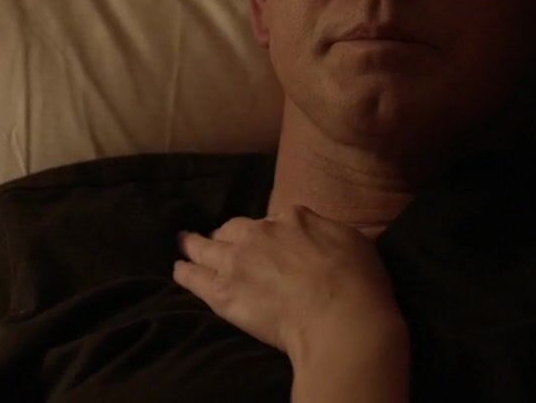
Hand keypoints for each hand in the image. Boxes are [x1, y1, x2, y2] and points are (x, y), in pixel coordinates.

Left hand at [172, 206, 403, 362]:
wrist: (340, 318)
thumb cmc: (357, 281)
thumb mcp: (353, 240)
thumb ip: (327, 231)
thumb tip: (319, 233)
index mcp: (293, 217)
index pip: (273, 219)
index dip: (271, 231)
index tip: (272, 241)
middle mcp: (260, 232)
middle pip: (234, 228)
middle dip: (229, 234)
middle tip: (225, 242)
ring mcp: (237, 261)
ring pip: (205, 247)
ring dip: (194, 244)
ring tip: (185, 243)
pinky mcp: (223, 292)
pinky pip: (193, 277)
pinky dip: (184, 271)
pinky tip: (178, 269)